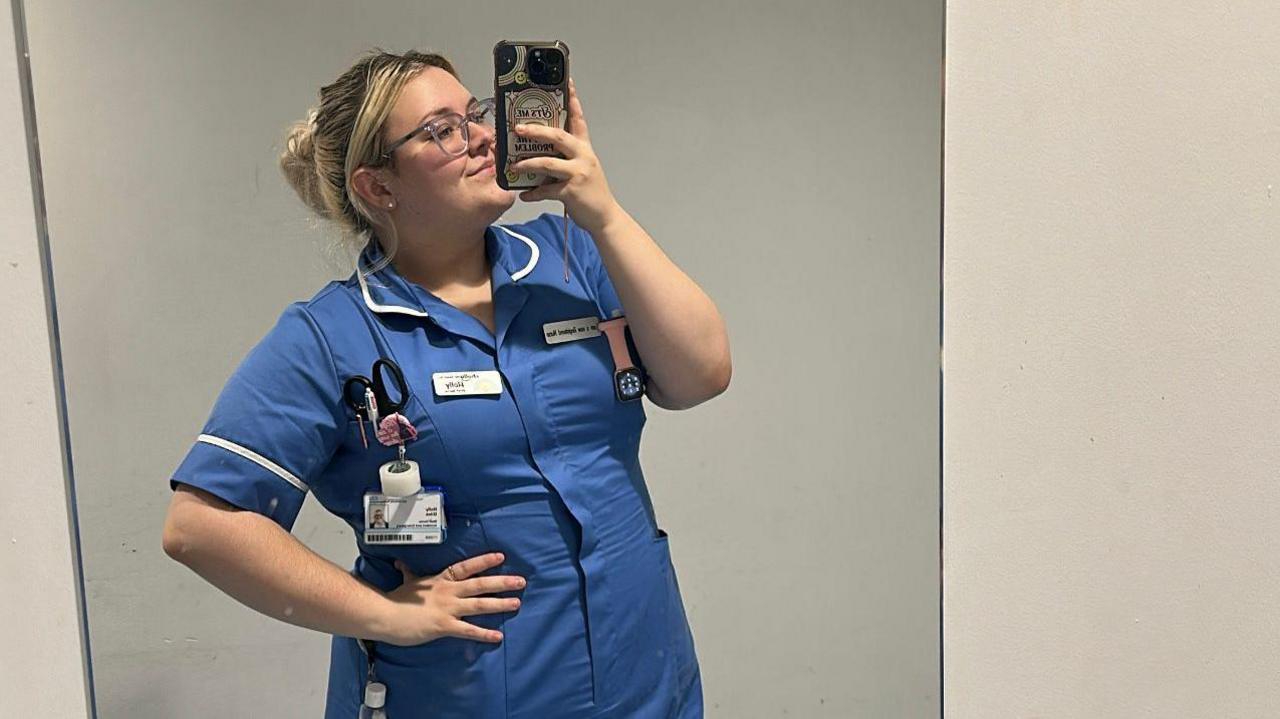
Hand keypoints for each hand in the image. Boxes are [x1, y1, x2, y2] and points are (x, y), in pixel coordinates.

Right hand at [374, 551, 524, 646]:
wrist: (385, 615)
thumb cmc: (397, 599)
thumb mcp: (407, 582)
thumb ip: (409, 572)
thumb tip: (400, 562)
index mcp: (441, 579)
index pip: (466, 567)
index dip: (484, 561)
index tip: (500, 556)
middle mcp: (448, 591)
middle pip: (480, 584)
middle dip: (501, 582)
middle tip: (520, 581)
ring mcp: (447, 608)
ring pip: (479, 604)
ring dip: (499, 604)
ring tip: (516, 602)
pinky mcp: (444, 626)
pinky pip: (468, 630)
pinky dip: (484, 633)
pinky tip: (498, 636)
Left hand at [510, 77, 622, 234]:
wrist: (605, 217)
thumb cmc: (591, 193)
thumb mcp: (583, 169)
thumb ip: (564, 159)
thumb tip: (537, 154)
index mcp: (585, 149)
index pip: (578, 119)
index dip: (572, 100)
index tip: (567, 81)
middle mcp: (583, 157)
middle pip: (558, 136)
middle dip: (536, 130)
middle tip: (518, 128)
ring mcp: (578, 173)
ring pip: (547, 163)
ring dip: (527, 164)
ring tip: (514, 166)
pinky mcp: (571, 191)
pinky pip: (546, 190)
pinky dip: (533, 193)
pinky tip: (524, 195)